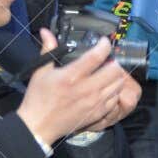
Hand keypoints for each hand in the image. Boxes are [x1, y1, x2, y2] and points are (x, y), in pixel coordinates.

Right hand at [17, 32, 133, 145]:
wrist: (39, 124)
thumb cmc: (38, 98)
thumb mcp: (41, 71)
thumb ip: (48, 50)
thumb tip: (46, 32)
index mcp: (71, 76)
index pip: (96, 56)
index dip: (104, 45)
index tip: (104, 42)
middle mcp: (86, 89)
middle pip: (114, 70)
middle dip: (113, 61)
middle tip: (107, 60)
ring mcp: (94, 102)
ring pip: (118, 84)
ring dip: (116, 76)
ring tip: (108, 73)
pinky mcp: (98, 112)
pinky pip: (116, 98)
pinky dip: (114, 90)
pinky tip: (106, 87)